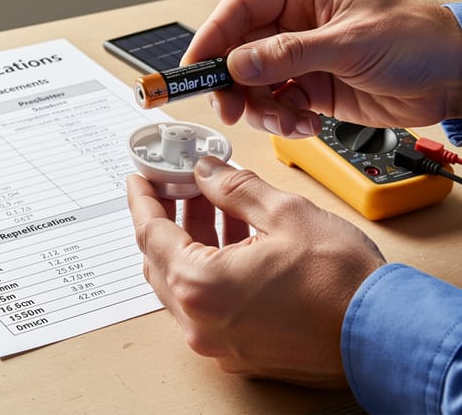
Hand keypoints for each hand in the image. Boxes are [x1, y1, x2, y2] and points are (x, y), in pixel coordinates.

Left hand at [127, 156, 385, 386]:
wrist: (385, 336)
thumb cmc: (341, 284)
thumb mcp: (284, 214)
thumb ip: (234, 188)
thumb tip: (206, 171)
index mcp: (200, 286)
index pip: (150, 234)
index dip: (143, 199)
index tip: (139, 179)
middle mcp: (199, 321)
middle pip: (160, 260)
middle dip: (167, 217)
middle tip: (179, 186)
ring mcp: (217, 342)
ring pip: (183, 284)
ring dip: (190, 242)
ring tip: (211, 204)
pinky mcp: (238, 351)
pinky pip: (206, 304)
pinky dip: (209, 269)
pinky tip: (233, 239)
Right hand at [182, 0, 461, 137]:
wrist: (453, 77)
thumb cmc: (416, 39)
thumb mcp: (349, 43)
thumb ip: (288, 55)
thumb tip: (238, 65)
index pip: (238, 11)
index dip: (210, 40)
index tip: (193, 70)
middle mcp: (294, 24)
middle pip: (237, 54)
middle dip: (233, 86)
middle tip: (231, 110)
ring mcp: (300, 59)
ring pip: (252, 87)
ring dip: (262, 110)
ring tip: (288, 120)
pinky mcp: (309, 89)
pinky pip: (276, 107)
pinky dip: (283, 121)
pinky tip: (306, 123)